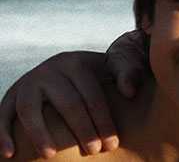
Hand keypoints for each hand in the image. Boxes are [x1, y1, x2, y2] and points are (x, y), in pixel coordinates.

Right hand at [0, 31, 145, 159]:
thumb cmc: (98, 72)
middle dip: (82, 130)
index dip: (103, 121)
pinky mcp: (11, 95)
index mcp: (77, 63)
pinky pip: (3, 114)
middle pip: (66, 104)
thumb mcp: (116, 64)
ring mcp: (28, 82)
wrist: (69, 65)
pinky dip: (2, 134)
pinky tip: (9, 154)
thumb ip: (128, 72)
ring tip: (50, 155)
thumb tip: (129, 93)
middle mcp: (50, 70)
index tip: (111, 144)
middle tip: (93, 151)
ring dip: (39, 133)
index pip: (92, 96)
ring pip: (30, 109)